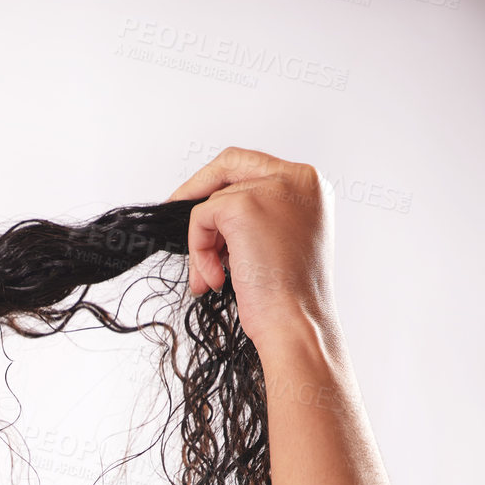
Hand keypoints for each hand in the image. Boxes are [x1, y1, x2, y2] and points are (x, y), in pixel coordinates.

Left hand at [169, 147, 336, 353]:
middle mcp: (298, 178)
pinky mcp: (245, 206)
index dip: (218, 181)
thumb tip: (211, 208)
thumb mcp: (280, 238)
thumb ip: (258, 212)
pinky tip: (215, 278)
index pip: (253, 164)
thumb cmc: (287, 293)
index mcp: (309, 186)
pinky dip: (198, 250)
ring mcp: (273, 188)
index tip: (193, 199)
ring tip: (214, 277)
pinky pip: (200, 218)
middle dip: (197, 190)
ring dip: (203, 244)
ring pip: (212, 202)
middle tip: (174, 212)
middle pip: (229, 164)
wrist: (294, 321)